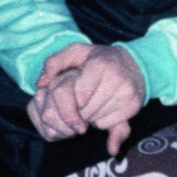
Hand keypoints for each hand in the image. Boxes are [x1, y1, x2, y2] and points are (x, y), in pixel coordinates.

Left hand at [28, 43, 145, 152]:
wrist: (136, 63)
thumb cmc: (99, 59)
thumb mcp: (75, 52)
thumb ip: (53, 63)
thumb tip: (41, 84)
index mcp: (99, 65)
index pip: (74, 96)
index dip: (69, 100)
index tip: (72, 95)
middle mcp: (116, 79)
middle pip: (83, 111)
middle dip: (78, 109)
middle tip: (84, 97)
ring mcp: (127, 94)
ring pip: (94, 120)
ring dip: (89, 115)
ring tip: (94, 99)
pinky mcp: (134, 107)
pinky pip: (107, 124)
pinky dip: (102, 120)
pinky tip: (105, 106)